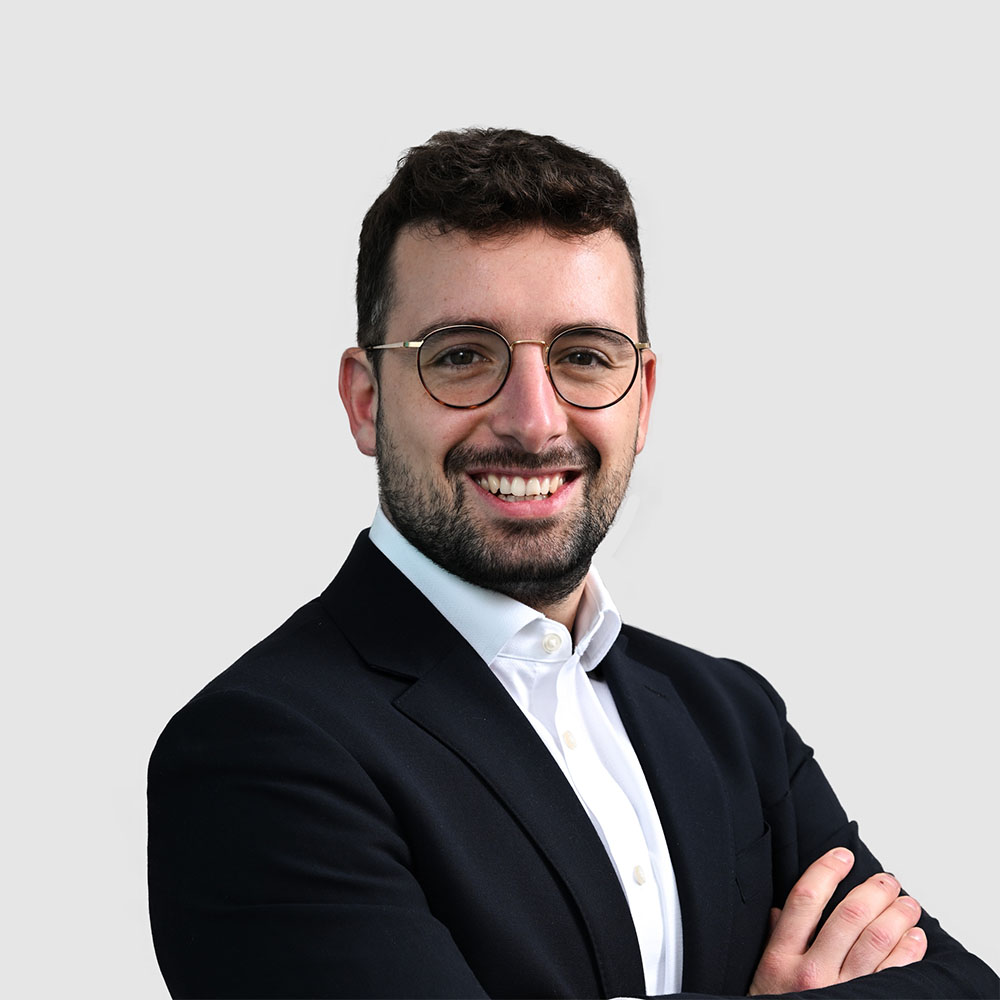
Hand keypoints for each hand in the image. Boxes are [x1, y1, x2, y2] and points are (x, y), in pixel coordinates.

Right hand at [748, 847, 926, 994]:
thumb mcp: (763, 971)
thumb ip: (777, 936)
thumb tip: (784, 909)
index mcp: (781, 955)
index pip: (806, 898)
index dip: (827, 870)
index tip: (843, 854)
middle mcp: (811, 972)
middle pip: (849, 916)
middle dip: (874, 890)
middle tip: (886, 880)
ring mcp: (840, 992)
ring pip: (877, 941)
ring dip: (898, 916)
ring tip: (907, 903)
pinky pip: (894, 973)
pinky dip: (909, 950)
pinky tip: (914, 937)